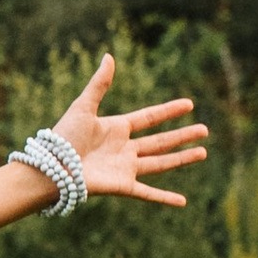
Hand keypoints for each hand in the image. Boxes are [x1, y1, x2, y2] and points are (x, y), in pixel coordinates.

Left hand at [50, 54, 208, 205]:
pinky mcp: (123, 186)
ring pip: (161, 163)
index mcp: (117, 128)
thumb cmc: (64, 137)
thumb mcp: (84, 106)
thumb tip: (109, 56)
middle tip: (205, 129)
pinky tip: (182, 201)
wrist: (52, 167)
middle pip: (160, 141)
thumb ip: (99, 84)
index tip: (189, 104)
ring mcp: (125, 168)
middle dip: (183, 136)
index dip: (169, 111)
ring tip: (203, 151)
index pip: (149, 118)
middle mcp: (124, 149)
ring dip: (182, 158)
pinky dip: (165, 198)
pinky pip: (148, 193)